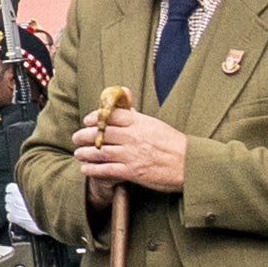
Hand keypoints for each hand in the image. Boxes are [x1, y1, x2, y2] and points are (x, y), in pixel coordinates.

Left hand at [71, 104, 190, 197]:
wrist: (191, 165)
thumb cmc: (175, 145)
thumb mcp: (156, 124)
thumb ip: (137, 114)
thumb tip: (124, 94)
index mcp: (140, 123)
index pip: (111, 116)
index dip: (95, 117)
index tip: (87, 120)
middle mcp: (134, 137)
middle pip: (101, 133)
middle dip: (84, 135)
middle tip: (76, 137)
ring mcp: (132, 155)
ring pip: (100, 151)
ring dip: (85, 152)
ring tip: (78, 153)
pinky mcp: (133, 172)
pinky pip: (107, 170)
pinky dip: (93, 169)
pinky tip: (85, 169)